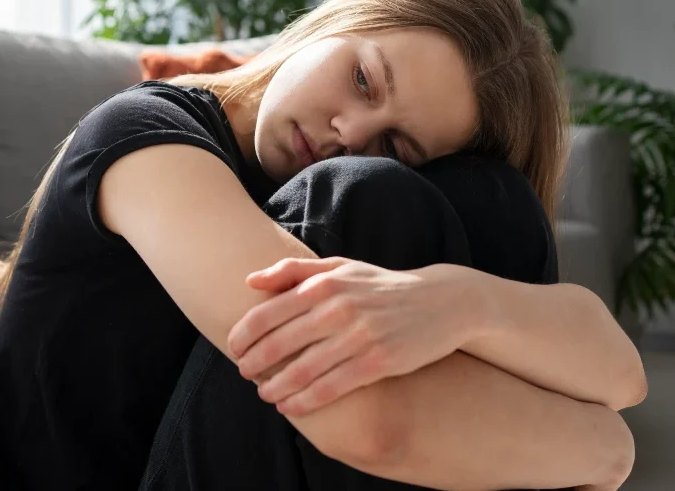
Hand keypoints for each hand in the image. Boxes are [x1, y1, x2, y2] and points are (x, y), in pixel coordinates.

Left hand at [227, 257, 474, 415]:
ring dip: (276, 387)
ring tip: (265, 393)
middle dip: (254, 364)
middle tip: (244, 373)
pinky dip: (304, 401)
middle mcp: (339, 308)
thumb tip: (250, 280)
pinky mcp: (378, 362)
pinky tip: (290, 406)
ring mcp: (359, 336)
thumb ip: (294, 271)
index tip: (233, 348)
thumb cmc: (381, 286)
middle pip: (279, 344)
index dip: (242, 335)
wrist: (441, 302)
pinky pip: (330, 388)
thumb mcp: (341, 267)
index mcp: (325, 284)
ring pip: (302, 371)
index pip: (267, 313)